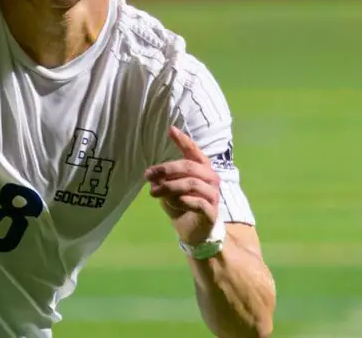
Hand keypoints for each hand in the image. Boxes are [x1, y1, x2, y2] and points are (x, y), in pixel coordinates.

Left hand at [144, 126, 219, 245]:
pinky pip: (197, 202)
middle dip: (166, 169)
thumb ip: (164, 179)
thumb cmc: (183, 204)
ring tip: (154, 192)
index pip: (194, 151)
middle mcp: (211, 178)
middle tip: (148, 175)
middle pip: (189, 167)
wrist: (193, 231)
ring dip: (170, 186)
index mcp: (202, 169)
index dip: (183, 140)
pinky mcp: (211, 212)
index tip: (171, 130)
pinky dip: (182, 200)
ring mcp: (213, 195)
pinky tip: (172, 201)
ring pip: (191, 184)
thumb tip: (152, 176)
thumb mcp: (169, 188)